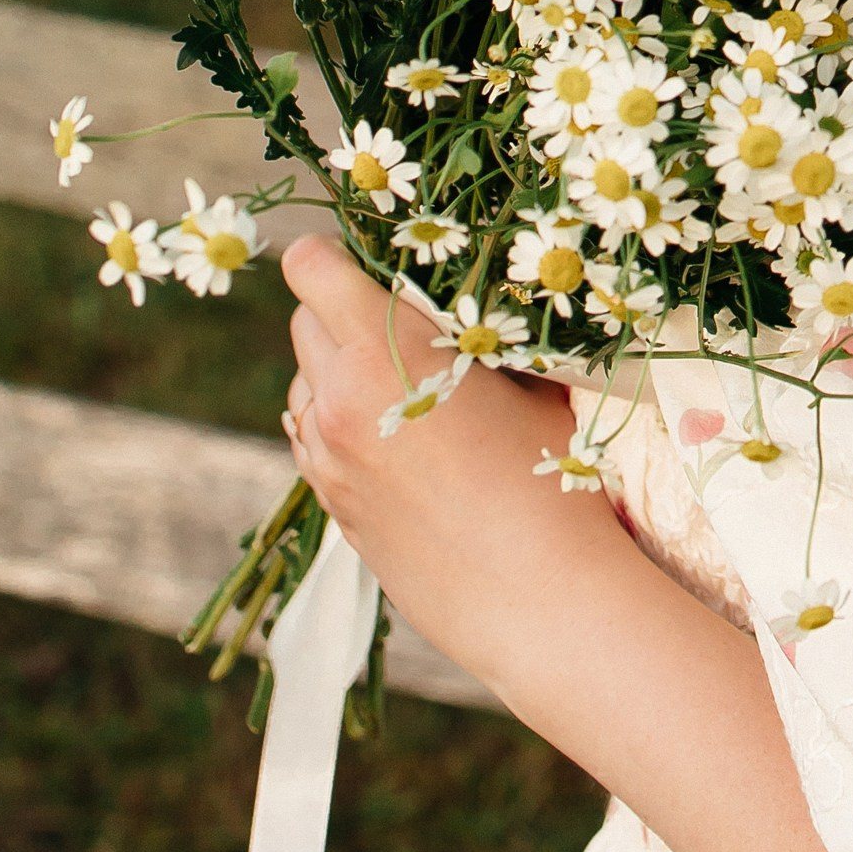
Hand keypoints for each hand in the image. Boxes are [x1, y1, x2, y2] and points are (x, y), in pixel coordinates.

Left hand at [279, 228, 606, 689]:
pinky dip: (337, 426)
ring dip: (335, 373)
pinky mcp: (331, 505)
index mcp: (385, 350)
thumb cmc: (551, 480)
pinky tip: (393, 440)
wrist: (538, 596)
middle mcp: (339, 399)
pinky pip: (311, 439)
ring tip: (400, 388)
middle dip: (340, 312)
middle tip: (398, 322)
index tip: (361, 260)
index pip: (311, 269)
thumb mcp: (530, 383)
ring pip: (302, 384)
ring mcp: (328, 458)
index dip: (330, 255)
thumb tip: (477, 310)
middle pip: (302, 323)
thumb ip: (482, 339)